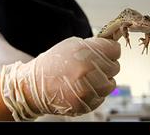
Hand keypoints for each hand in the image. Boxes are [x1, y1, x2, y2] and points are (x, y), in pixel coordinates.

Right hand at [0, 36, 120, 119]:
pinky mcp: (86, 104)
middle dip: (106, 64)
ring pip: (111, 83)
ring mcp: (87, 90)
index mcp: (86, 53)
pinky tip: (83, 87)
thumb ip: (94, 45)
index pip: (115, 49)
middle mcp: (88, 71)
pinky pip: (102, 97)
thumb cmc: (53, 63)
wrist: (34, 86)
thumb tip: (112, 45)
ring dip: (103, 80)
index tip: (106, 51)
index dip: (110, 49)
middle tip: (93, 65)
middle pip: (115, 66)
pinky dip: (96, 92)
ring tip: (88, 77)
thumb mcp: (72, 45)